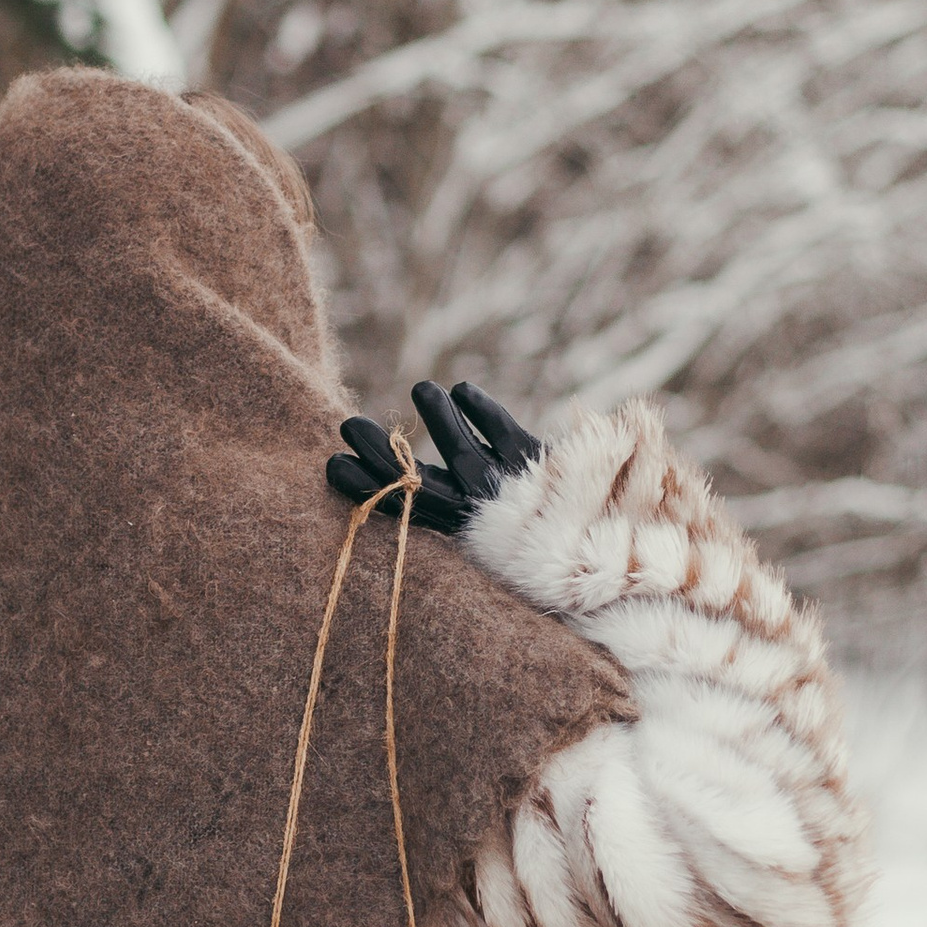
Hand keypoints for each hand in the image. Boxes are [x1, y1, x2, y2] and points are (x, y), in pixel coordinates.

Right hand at [326, 379, 544, 532]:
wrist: (594, 538)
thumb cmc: (529, 519)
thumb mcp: (478, 507)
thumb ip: (443, 483)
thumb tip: (395, 457)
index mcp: (456, 525)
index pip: (402, 506)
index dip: (366, 488)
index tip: (332, 463)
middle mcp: (477, 513)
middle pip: (421, 484)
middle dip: (382, 457)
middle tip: (348, 425)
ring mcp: (508, 490)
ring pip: (464, 455)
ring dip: (440, 421)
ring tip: (421, 388)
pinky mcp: (537, 465)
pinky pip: (506, 435)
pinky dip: (484, 412)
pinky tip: (461, 389)